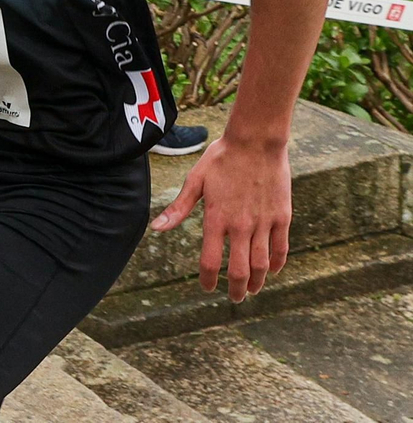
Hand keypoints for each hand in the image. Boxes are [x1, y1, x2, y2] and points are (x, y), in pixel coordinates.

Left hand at [150, 134, 292, 302]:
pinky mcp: (282, 217)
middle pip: (240, 271)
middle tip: (235, 298)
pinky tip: (272, 270)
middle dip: (237, 290)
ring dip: (258, 282)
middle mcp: (241, 225)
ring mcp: (264, 222)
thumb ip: (178, 208)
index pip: (211, 261)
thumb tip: (156, 229)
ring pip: (263, 265)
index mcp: (216, 218)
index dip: (208, 280)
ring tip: (253, 290)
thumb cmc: (221, 158)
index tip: (207, 287)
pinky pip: (281, 248)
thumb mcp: (195, 180)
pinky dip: (277, 264)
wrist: (256, 141)